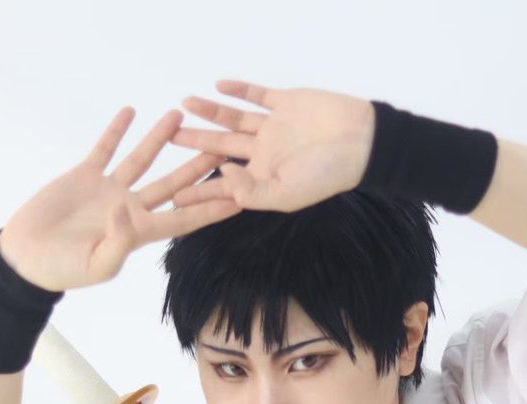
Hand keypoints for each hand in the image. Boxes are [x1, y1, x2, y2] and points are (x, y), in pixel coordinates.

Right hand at [0, 107, 243, 291]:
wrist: (28, 258)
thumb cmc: (63, 270)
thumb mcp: (96, 265)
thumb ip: (117, 240)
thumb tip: (126, 211)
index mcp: (140, 232)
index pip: (185, 218)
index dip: (212, 207)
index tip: (240, 196)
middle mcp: (131, 209)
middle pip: (174, 185)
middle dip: (198, 167)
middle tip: (223, 147)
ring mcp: (110, 190)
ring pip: (144, 160)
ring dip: (161, 138)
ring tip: (180, 114)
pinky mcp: (86, 176)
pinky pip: (106, 149)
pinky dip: (117, 131)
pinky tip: (131, 111)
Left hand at [169, 80, 375, 213]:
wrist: (361, 142)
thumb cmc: (327, 175)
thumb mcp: (287, 195)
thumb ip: (251, 191)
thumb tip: (221, 174)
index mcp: (264, 179)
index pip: (225, 187)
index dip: (200, 191)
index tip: (173, 195)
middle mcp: (265, 154)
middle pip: (221, 149)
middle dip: (194, 146)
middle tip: (165, 140)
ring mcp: (274, 128)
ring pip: (233, 120)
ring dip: (209, 113)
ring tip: (182, 106)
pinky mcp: (285, 104)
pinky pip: (257, 96)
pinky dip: (238, 90)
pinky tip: (217, 85)